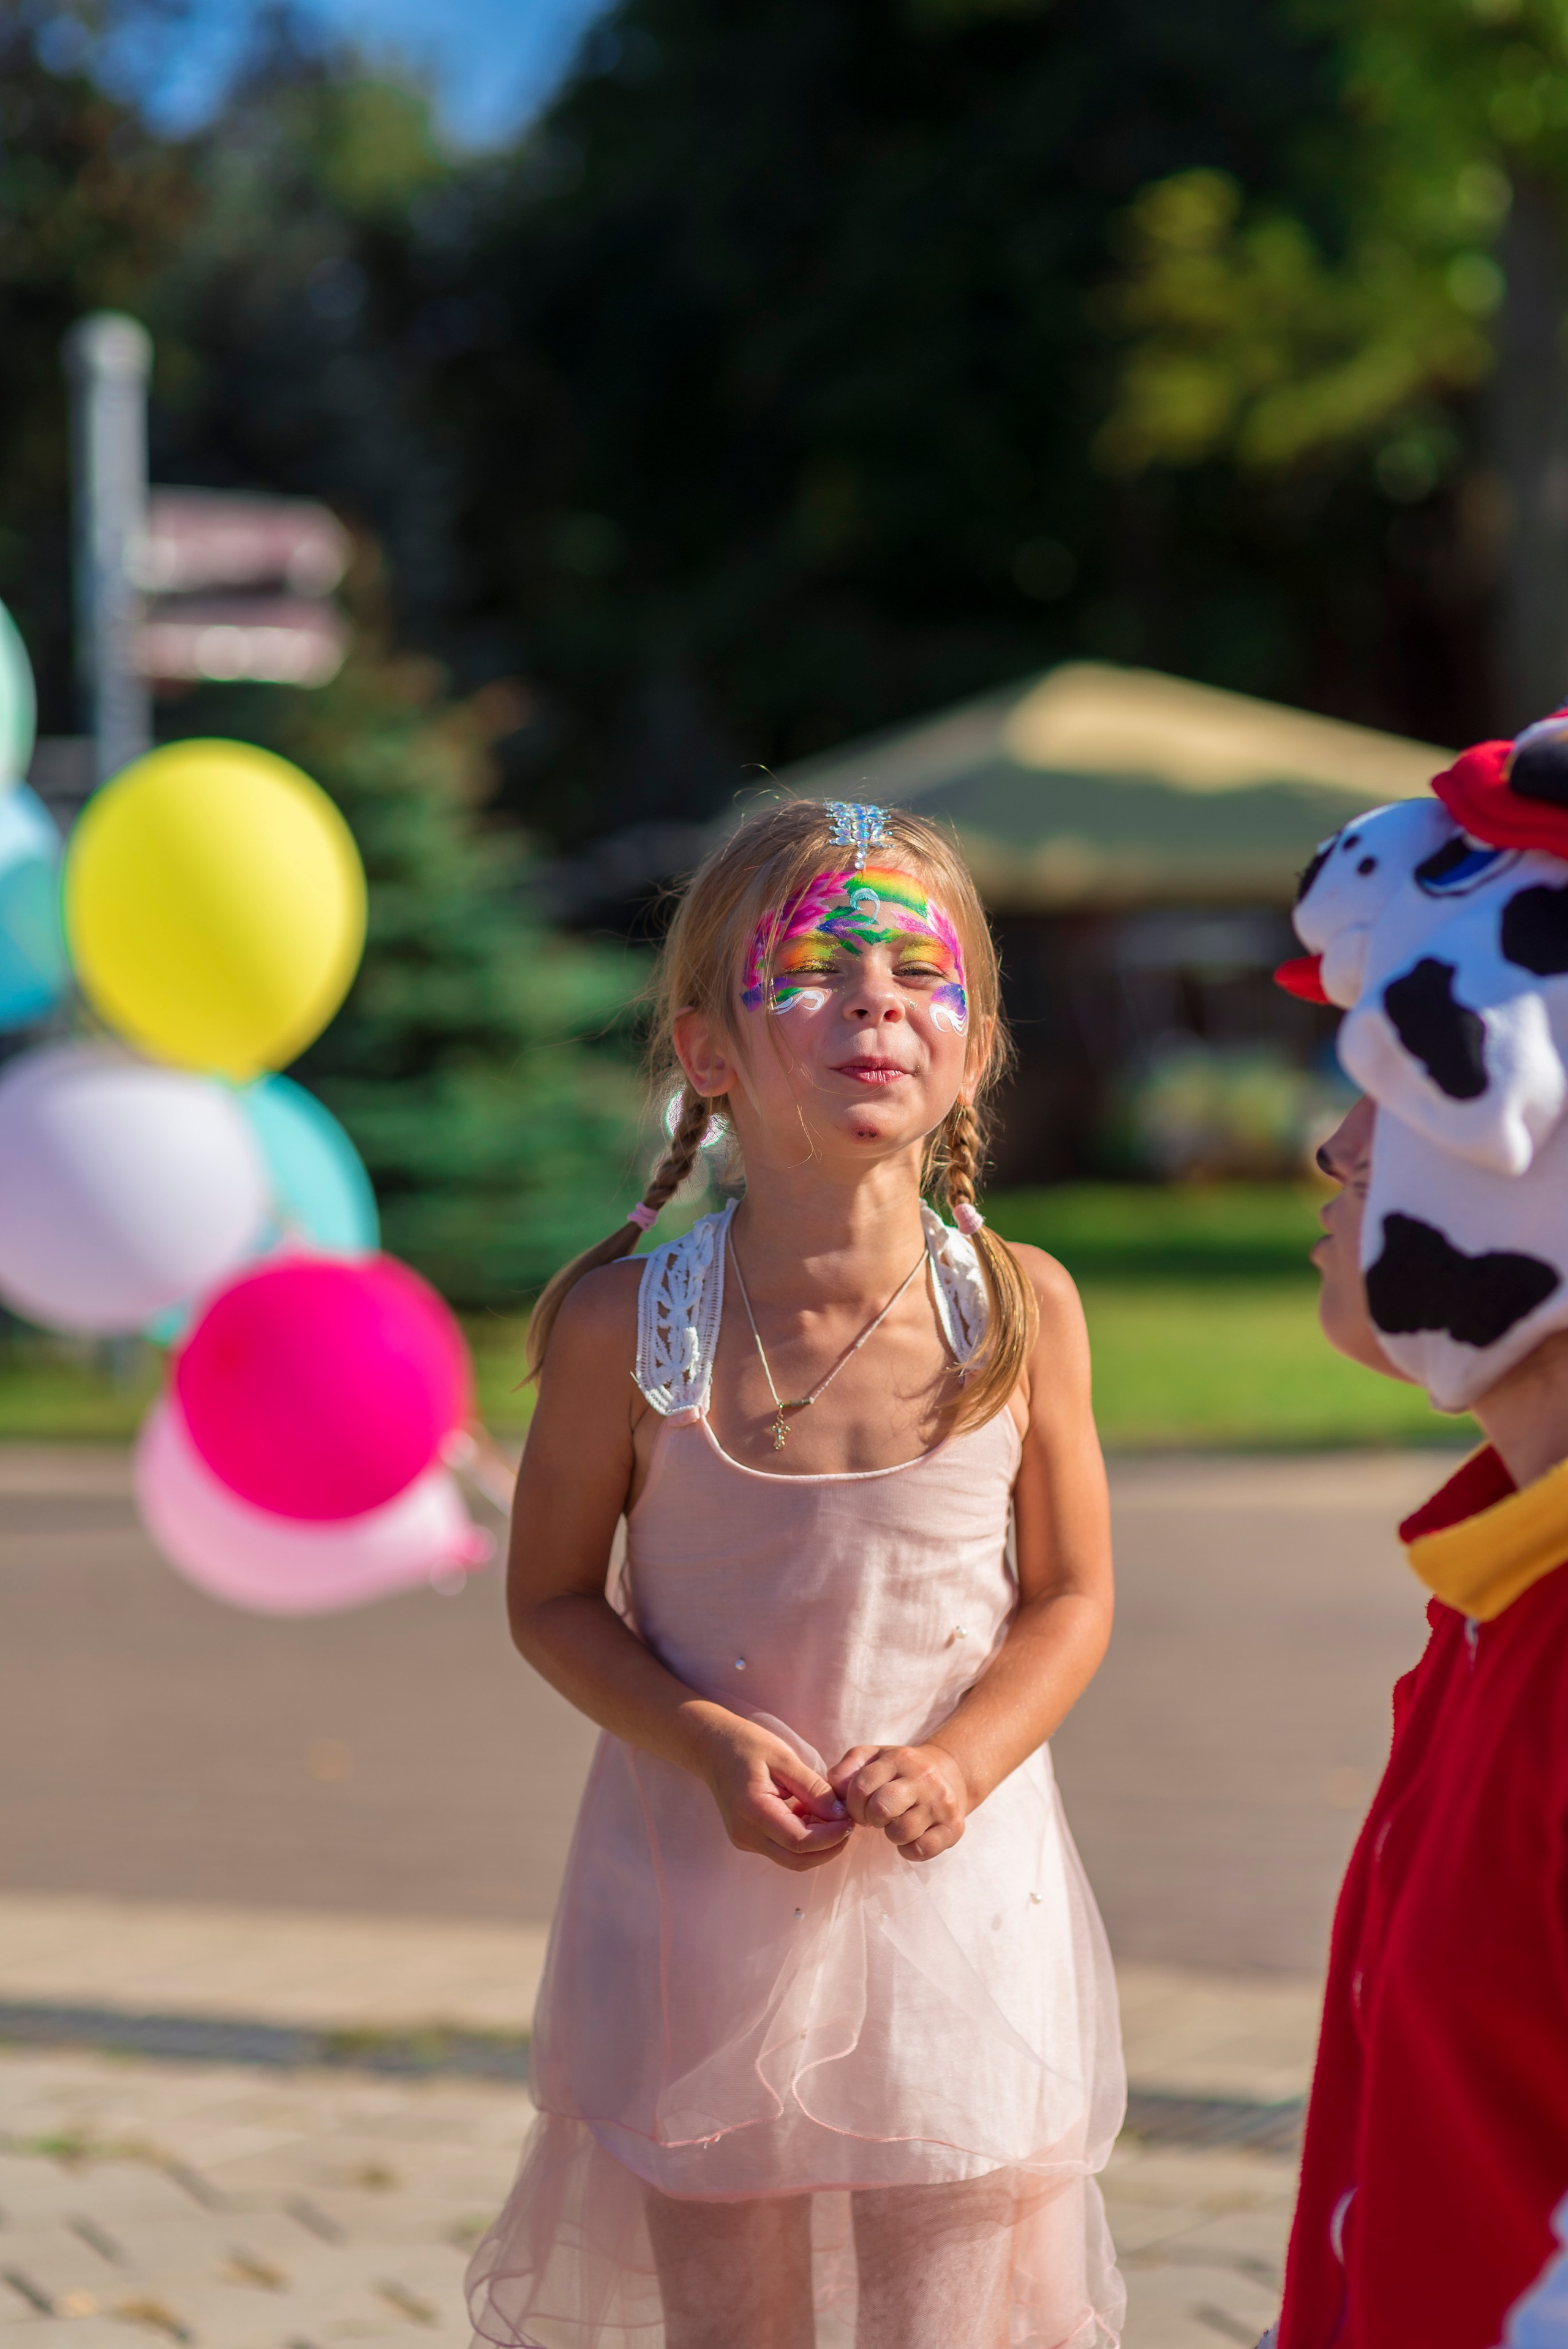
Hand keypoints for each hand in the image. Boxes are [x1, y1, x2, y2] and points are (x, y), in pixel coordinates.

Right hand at [694, 1715, 852, 1871]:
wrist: (712, 1748)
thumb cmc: (748, 1745)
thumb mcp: (784, 1758)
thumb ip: (812, 1788)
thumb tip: (841, 1814)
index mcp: (752, 1810)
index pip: (799, 1841)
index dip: (831, 1837)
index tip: (850, 1819)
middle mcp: (745, 1834)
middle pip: (797, 1859)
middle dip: (829, 1847)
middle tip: (848, 1822)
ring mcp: (745, 1841)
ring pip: (792, 1859)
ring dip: (818, 1845)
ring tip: (830, 1815)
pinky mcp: (748, 1840)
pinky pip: (783, 1850)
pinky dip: (804, 1839)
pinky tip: (810, 1815)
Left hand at [828, 1741, 967, 1860]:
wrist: (950, 1774)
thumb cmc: (901, 1771)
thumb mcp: (873, 1758)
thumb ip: (847, 1768)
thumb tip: (834, 1788)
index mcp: (899, 1759)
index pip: (861, 1787)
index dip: (852, 1805)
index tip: (861, 1808)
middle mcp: (924, 1778)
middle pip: (881, 1809)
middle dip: (871, 1819)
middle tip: (877, 1818)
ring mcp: (941, 1803)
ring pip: (901, 1832)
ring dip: (891, 1834)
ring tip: (897, 1823)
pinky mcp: (954, 1827)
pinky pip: (921, 1850)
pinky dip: (910, 1850)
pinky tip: (912, 1837)